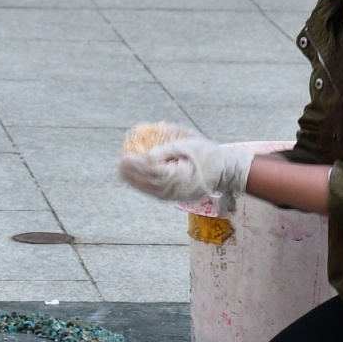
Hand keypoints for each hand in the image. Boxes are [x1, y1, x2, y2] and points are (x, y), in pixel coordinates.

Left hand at [117, 135, 254, 202]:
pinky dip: (142, 185)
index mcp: (179, 175)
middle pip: (147, 182)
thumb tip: (147, 155)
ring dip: (133, 180)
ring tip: (121, 171)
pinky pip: (155, 192)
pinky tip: (133, 179)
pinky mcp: (175, 196)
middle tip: (118, 163)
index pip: (151, 170)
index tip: (124, 156)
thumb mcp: (189, 145)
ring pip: (149, 189)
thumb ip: (167, 149)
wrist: (224, 171)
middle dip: (131, 173)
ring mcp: (175, 195)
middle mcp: (175, 189)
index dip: (136, 164)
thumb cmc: (207, 154)